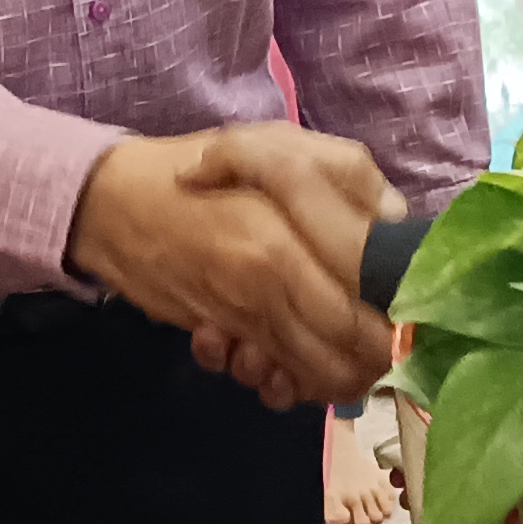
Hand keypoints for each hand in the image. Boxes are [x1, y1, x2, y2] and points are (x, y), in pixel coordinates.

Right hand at [70, 133, 392, 405]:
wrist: (107, 203)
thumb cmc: (200, 166)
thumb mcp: (278, 143)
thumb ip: (349, 173)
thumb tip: (398, 220)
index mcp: (287, 233)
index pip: (368, 299)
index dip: (402, 314)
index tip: (414, 308)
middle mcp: (266, 285)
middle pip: (349, 350)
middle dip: (378, 355)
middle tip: (391, 338)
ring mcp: (240, 318)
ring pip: (313, 375)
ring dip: (336, 374)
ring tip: (345, 348)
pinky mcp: (218, 338)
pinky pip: (268, 380)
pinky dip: (288, 381)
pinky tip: (287, 356)